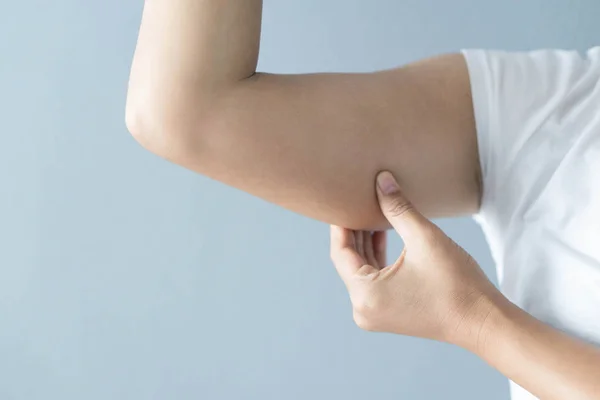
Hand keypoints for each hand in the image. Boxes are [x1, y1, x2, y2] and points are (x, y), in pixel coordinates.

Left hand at [330, 171, 503, 347]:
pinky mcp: (388, 313)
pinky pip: (374, 280)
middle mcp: (362, 309)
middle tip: (358, 199)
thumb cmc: (457, 283)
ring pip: (361, 269)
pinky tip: (383, 232)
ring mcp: (374, 314)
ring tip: (372, 211)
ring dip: (367, 242)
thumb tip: (381, 180)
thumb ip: (398, 208)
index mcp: (364, 294)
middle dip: (355, 230)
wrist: (483, 321)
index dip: (342, 223)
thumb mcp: (424, 238)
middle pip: (349, 260)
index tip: (344, 198)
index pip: (340, 251)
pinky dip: (377, 257)